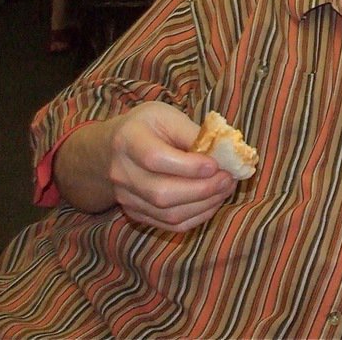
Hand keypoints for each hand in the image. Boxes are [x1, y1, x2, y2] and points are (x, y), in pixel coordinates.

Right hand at [105, 102, 236, 231]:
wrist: (111, 149)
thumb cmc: (148, 127)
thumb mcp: (167, 116)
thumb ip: (193, 132)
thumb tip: (224, 151)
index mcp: (128, 140)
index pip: (156, 159)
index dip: (189, 166)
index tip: (216, 165)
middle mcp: (122, 173)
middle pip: (162, 192)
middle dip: (203, 189)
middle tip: (229, 179)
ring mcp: (126, 198)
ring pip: (168, 213)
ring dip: (205, 204)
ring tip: (226, 189)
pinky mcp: (135, 213)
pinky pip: (169, 224)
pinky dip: (196, 216)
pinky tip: (213, 202)